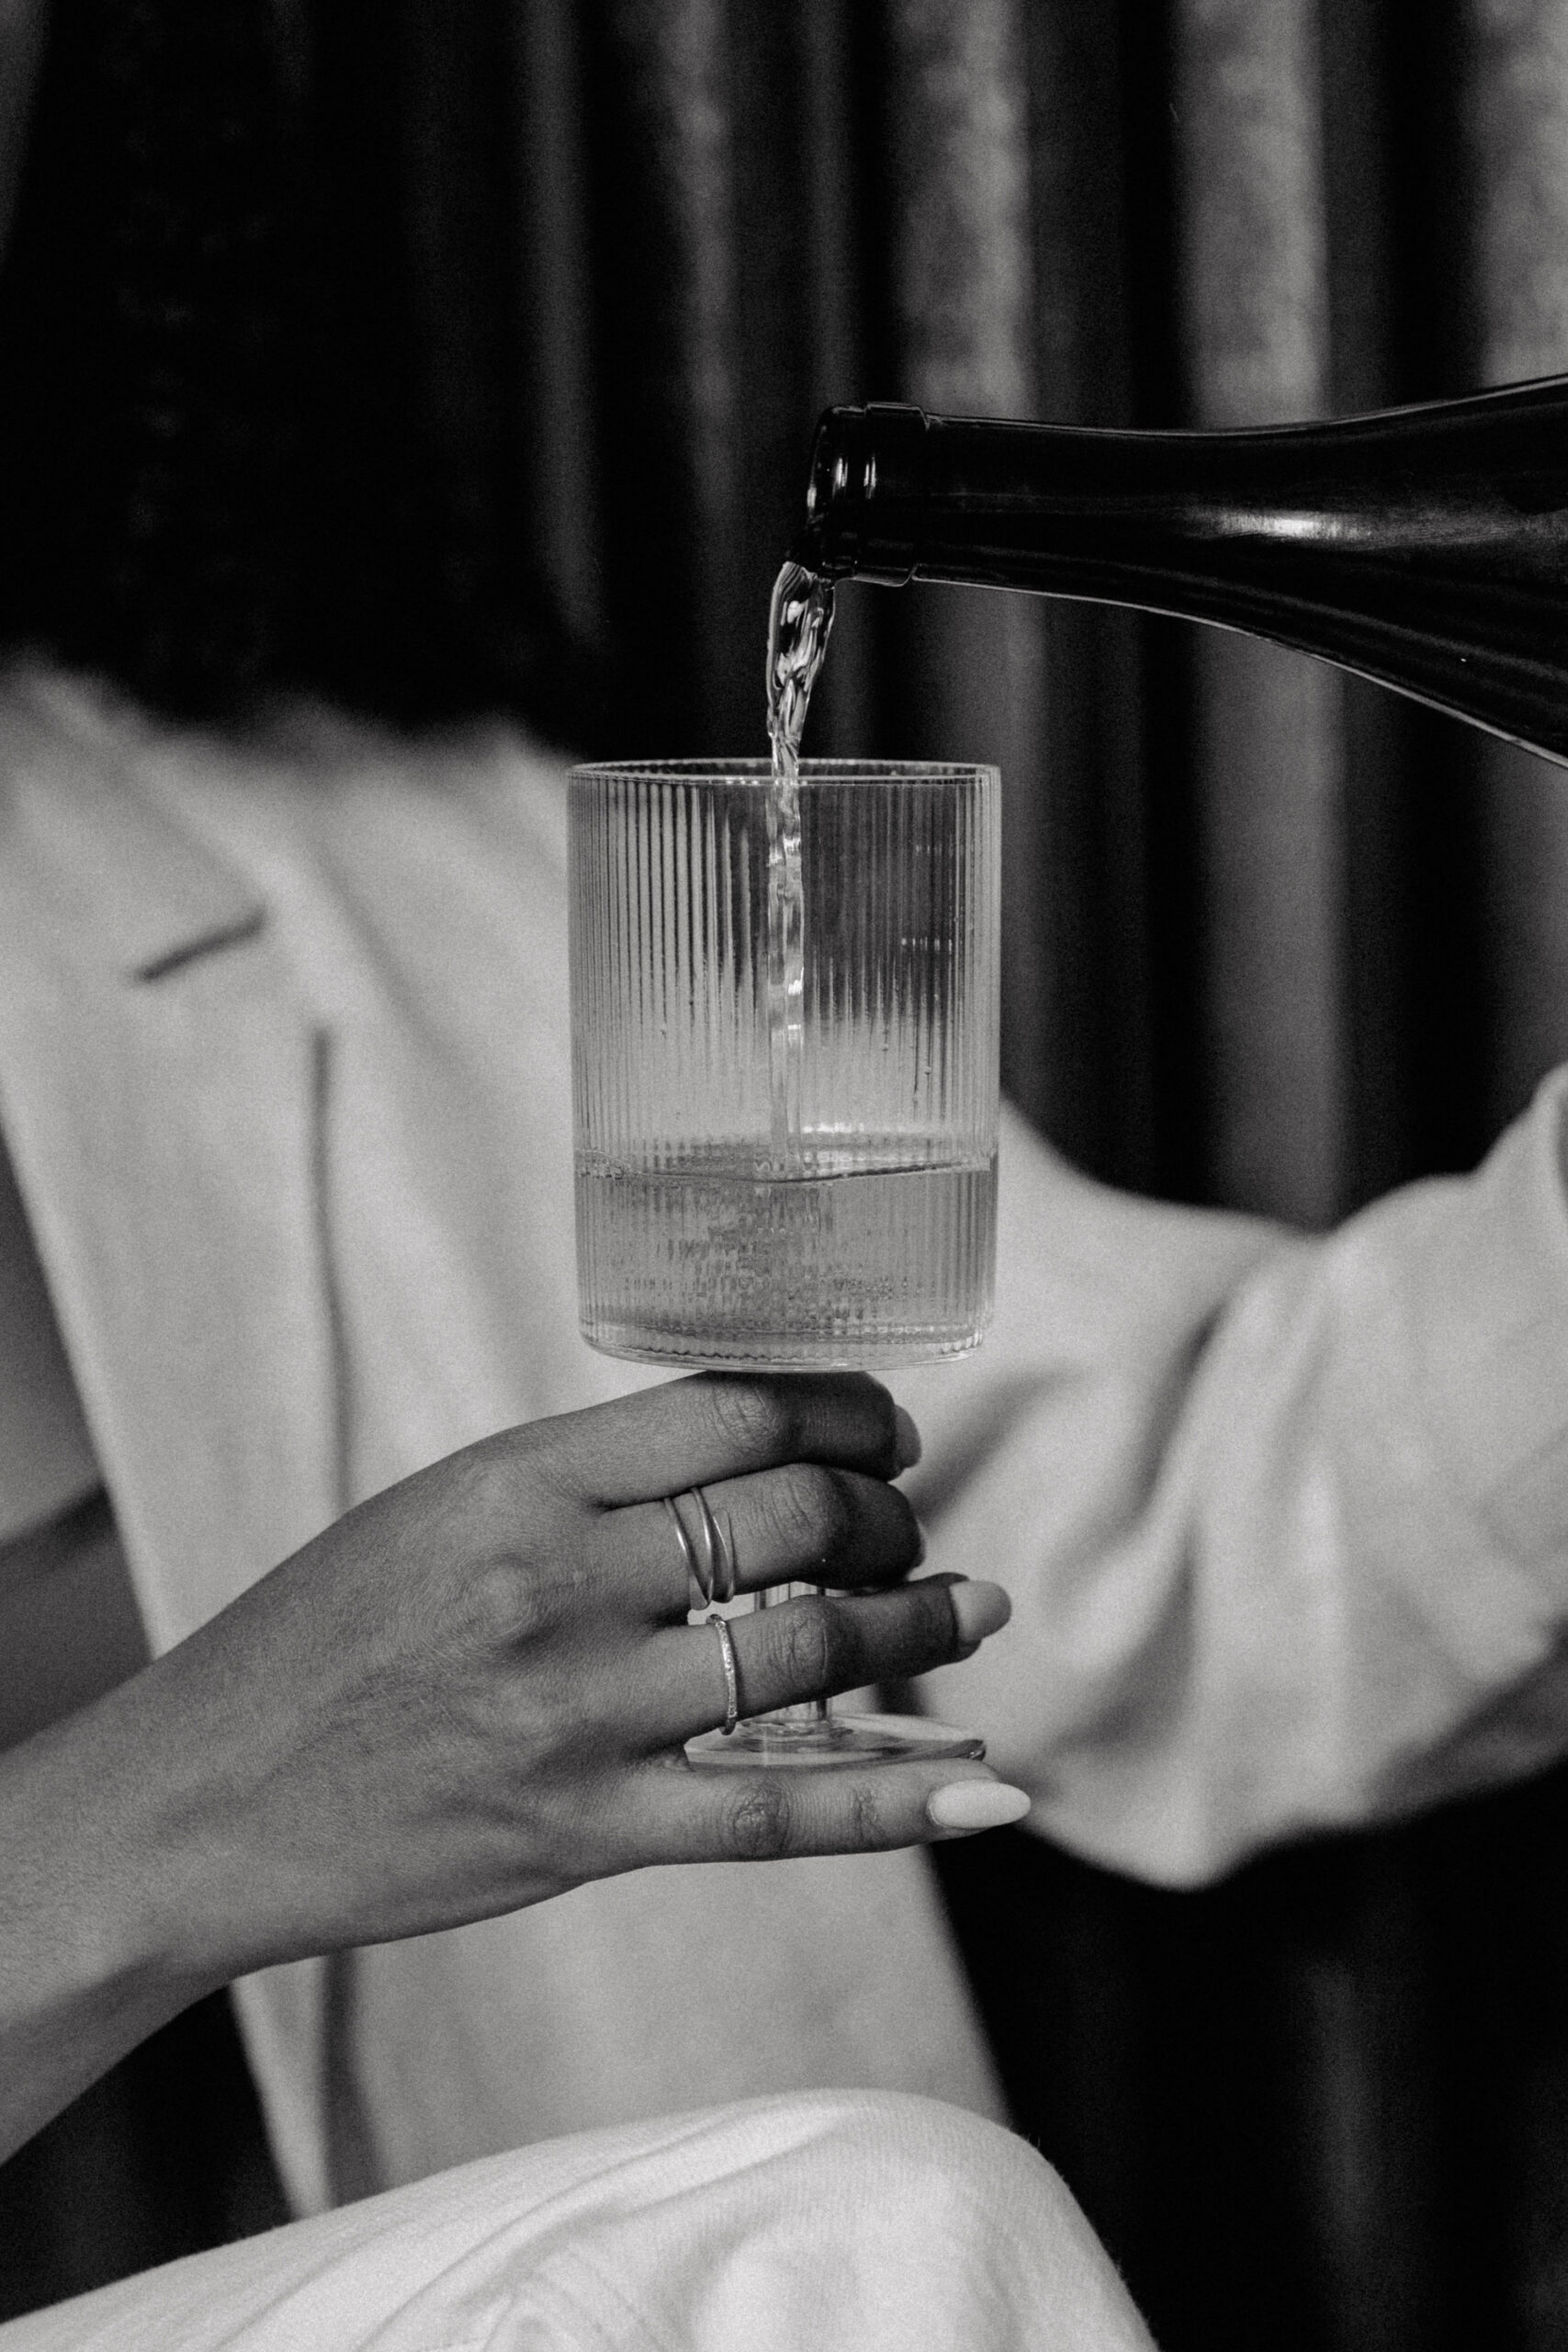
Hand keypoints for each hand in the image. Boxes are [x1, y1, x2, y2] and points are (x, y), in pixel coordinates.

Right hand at [0, 1373, 1020, 2154]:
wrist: (198, 1805)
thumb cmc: (316, 1642)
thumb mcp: (438, 1510)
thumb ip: (583, 1486)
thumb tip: (744, 1460)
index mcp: (517, 1483)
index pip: (733, 1411)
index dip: (841, 1409)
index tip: (882, 1424)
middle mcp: (559, 1585)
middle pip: (788, 1516)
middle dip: (882, 1512)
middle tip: (907, 1521)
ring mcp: (580, 1716)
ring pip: (808, 1650)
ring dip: (916, 1624)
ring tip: (970, 1610)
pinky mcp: (589, 1833)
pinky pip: (780, 1811)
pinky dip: (900, 1797)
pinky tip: (989, 1782)